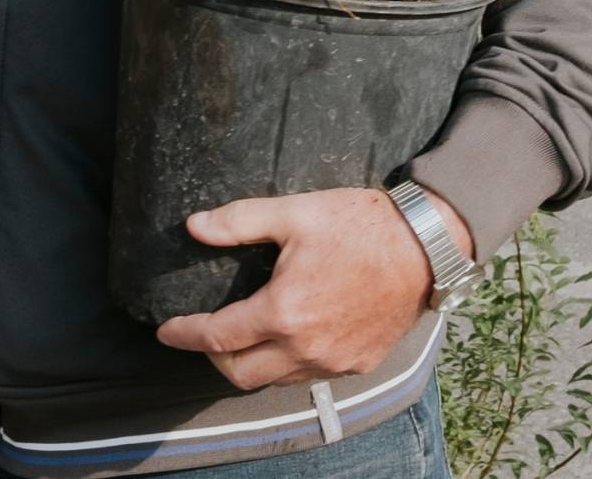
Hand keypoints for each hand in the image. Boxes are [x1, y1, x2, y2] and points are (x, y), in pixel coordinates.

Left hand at [154, 187, 471, 389]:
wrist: (425, 248)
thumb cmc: (359, 226)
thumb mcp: (293, 213)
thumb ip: (239, 221)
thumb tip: (194, 226)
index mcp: (284, 313)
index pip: (218, 337)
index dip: (185, 335)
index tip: (166, 331)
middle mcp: (306, 348)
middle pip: (241, 374)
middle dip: (213, 357)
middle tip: (204, 333)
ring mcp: (335, 362)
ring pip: (276, 380)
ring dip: (251, 364)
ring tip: (241, 337)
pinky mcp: (358, 364)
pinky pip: (309, 375)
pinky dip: (286, 365)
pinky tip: (285, 339)